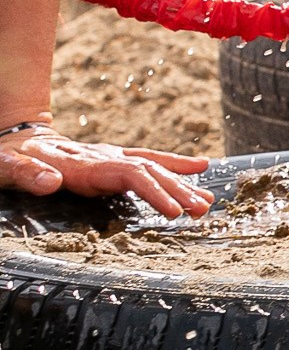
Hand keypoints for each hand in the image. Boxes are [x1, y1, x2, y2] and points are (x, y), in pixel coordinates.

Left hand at [0, 122, 211, 219]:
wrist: (15, 138)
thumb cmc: (8, 156)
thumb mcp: (7, 165)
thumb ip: (27, 173)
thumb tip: (50, 181)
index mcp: (84, 163)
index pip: (130, 174)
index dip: (154, 191)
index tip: (173, 211)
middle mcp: (104, 156)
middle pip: (150, 170)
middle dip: (178, 190)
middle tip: (202, 210)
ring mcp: (111, 157)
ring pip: (154, 167)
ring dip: (182, 184)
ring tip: (207, 201)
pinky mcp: (113, 160)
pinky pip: (149, 161)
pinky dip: (175, 164)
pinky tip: (200, 168)